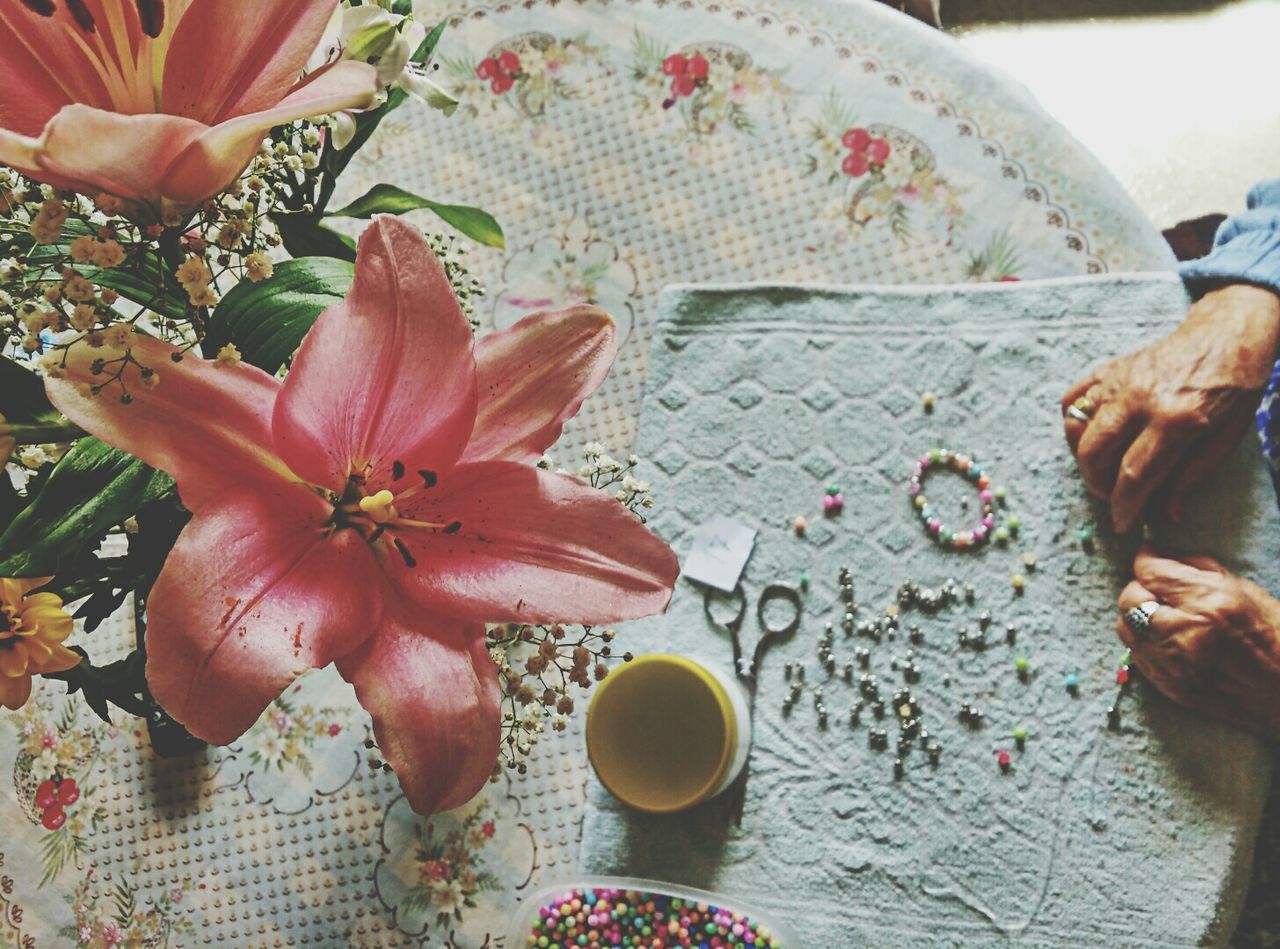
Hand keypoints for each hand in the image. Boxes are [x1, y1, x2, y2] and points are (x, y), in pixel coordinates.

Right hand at [1062, 284, 1279, 532]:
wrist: (1226, 335)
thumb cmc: (1232, 390)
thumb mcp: (1224, 440)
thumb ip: (1190, 478)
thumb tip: (1165, 514)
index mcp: (1175, 419)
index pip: (1134, 474)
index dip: (1124, 506)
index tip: (1123, 524)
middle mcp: (1140, 398)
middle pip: (1095, 453)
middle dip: (1098, 484)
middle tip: (1113, 495)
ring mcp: (1119, 380)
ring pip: (1076, 427)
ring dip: (1084, 456)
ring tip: (1103, 466)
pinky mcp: (1109, 369)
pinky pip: (1072, 398)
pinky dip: (1073, 420)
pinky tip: (1090, 434)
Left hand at [1116, 547, 1279, 739]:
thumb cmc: (1276, 637)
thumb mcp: (1244, 590)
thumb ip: (1197, 568)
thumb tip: (1161, 555)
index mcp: (1209, 605)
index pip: (1151, 573)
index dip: (1147, 558)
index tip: (1151, 555)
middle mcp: (1185, 635)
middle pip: (1130, 599)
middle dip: (1140, 586)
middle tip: (1158, 586)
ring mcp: (1174, 665)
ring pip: (1125, 627)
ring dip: (1137, 614)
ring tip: (1161, 612)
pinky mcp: (1170, 687)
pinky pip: (1137, 654)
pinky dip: (1144, 639)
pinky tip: (1166, 636)